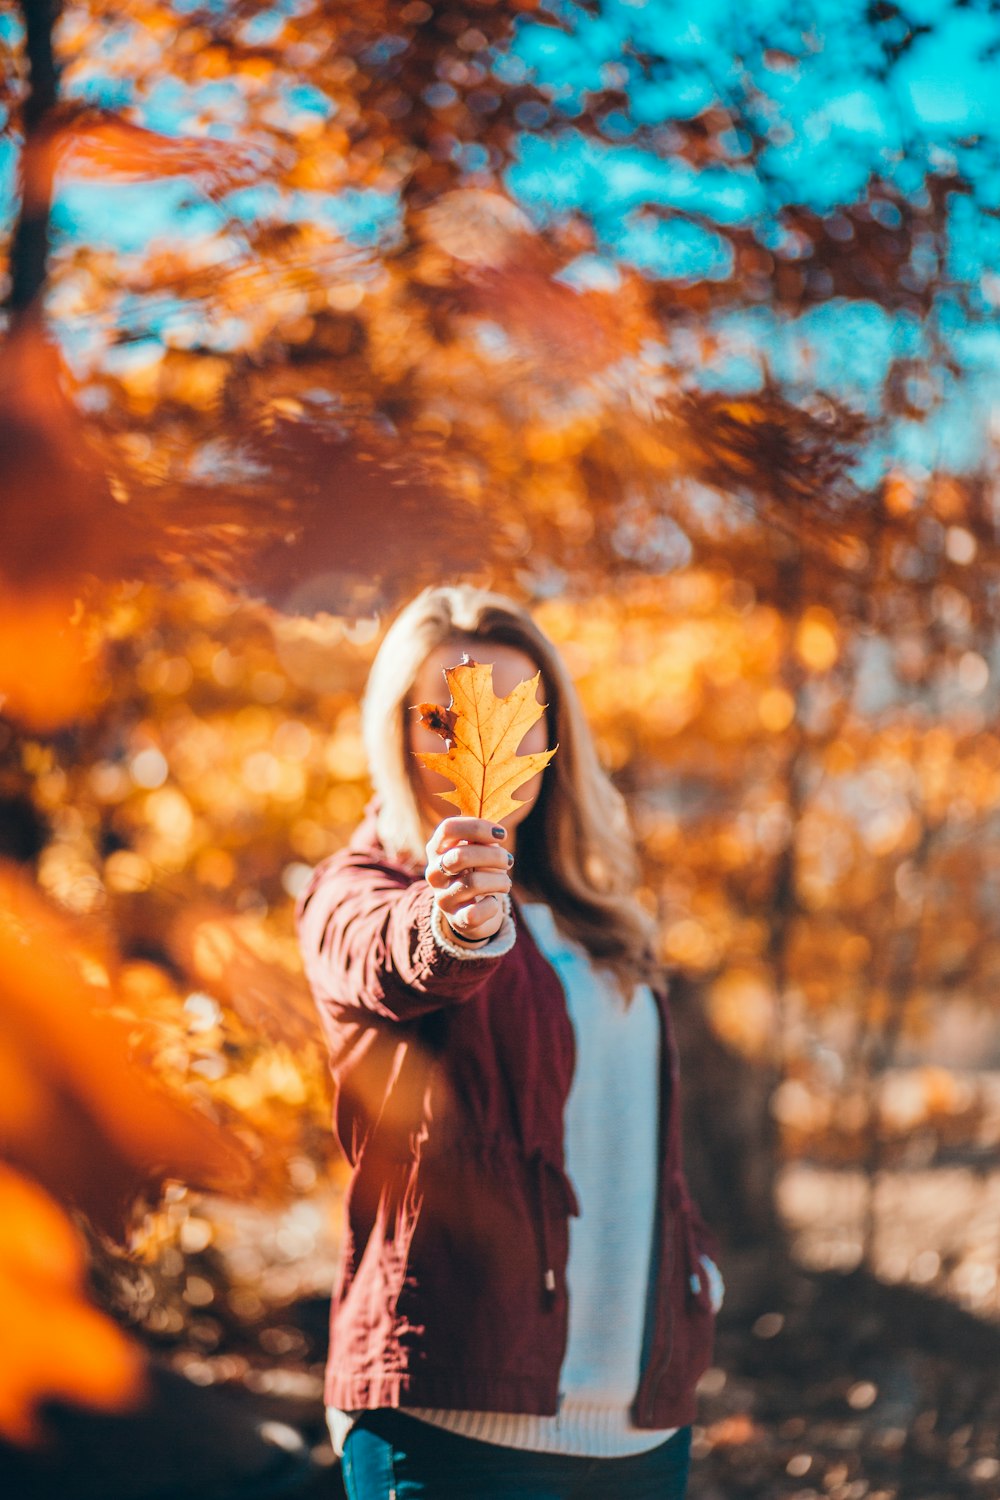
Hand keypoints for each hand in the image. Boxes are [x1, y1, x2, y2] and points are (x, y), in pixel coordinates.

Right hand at [425, 817, 512, 944]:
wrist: (472, 912)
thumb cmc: (477, 872)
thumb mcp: (478, 852)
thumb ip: (483, 840)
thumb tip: (496, 834)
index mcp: (437, 849)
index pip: (448, 828)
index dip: (477, 827)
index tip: (502, 834)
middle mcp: (434, 873)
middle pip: (460, 855)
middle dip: (493, 855)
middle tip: (508, 860)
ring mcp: (443, 898)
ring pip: (474, 882)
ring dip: (500, 880)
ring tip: (505, 882)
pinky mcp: (456, 920)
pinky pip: (476, 912)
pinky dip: (492, 906)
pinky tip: (493, 902)